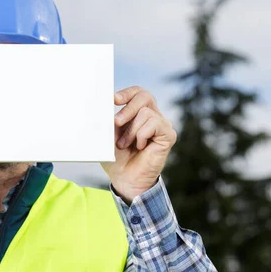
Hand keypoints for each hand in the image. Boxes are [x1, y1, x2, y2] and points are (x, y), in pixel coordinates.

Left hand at [101, 86, 176, 202]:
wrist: (124, 178)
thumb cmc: (116, 158)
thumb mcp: (108, 136)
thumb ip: (109, 120)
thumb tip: (102, 107)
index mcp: (138, 113)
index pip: (138, 92)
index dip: (127, 93)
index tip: (113, 100)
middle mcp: (152, 116)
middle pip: (144, 96)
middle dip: (128, 108)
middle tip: (117, 123)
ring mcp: (161, 125)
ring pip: (146, 113)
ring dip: (131, 130)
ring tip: (125, 145)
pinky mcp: (168, 135)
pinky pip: (154, 124)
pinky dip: (142, 135)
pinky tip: (140, 146)